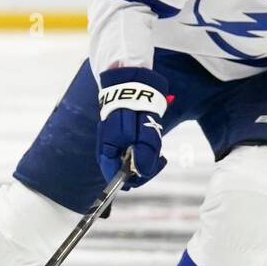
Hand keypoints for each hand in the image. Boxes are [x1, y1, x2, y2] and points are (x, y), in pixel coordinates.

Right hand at [96, 67, 168, 189]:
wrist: (129, 85)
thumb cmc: (134, 108)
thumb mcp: (143, 132)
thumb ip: (144, 153)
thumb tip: (144, 172)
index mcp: (107, 153)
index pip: (118, 179)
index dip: (137, 178)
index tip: (154, 166)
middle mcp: (107, 152)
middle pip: (125, 173)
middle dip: (143, 168)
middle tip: (159, 158)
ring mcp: (112, 146)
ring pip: (128, 164)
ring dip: (144, 159)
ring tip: (156, 148)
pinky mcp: (118, 139)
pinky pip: (129, 153)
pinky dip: (141, 151)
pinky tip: (148, 141)